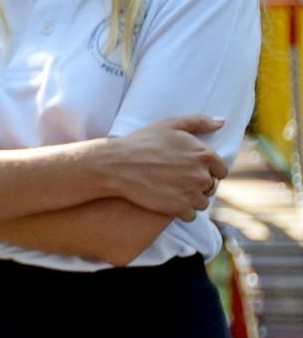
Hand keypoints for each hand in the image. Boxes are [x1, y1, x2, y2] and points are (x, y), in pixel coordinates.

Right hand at [102, 115, 229, 219]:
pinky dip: (181, 212)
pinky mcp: (179, 208)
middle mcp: (202, 175)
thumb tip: (222, 122)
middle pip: (210, 187)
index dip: (207, 171)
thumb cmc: (141, 143)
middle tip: (177, 181)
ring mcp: (191, 193)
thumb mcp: (169, 125)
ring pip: (202, 202)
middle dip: (198, 185)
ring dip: (190, 200)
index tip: (190, 171)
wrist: (116, 165)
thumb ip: (198, 121)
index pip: (220, 170)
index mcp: (204, 154)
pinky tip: (167, 202)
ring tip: (171, 192)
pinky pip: (190, 215)